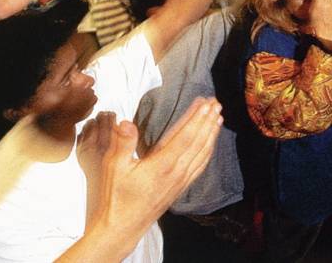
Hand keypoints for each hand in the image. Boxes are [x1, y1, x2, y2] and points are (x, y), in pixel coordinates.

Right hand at [76, 98, 220, 257]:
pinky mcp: (181, 187)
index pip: (186, 136)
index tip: (205, 103)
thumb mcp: (113, 168)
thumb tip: (126, 122)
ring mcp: (181, 181)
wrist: (123, 227)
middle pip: (198, 141)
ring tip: (218, 117)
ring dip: (211, 134)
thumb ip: (122, 143)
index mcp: (163, 165)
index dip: (197, 118)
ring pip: (202, 153)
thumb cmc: (117, 197)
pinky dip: (208, 151)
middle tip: (216, 103)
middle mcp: (177, 172)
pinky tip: (210, 144)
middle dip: (208, 120)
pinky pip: (200, 166)